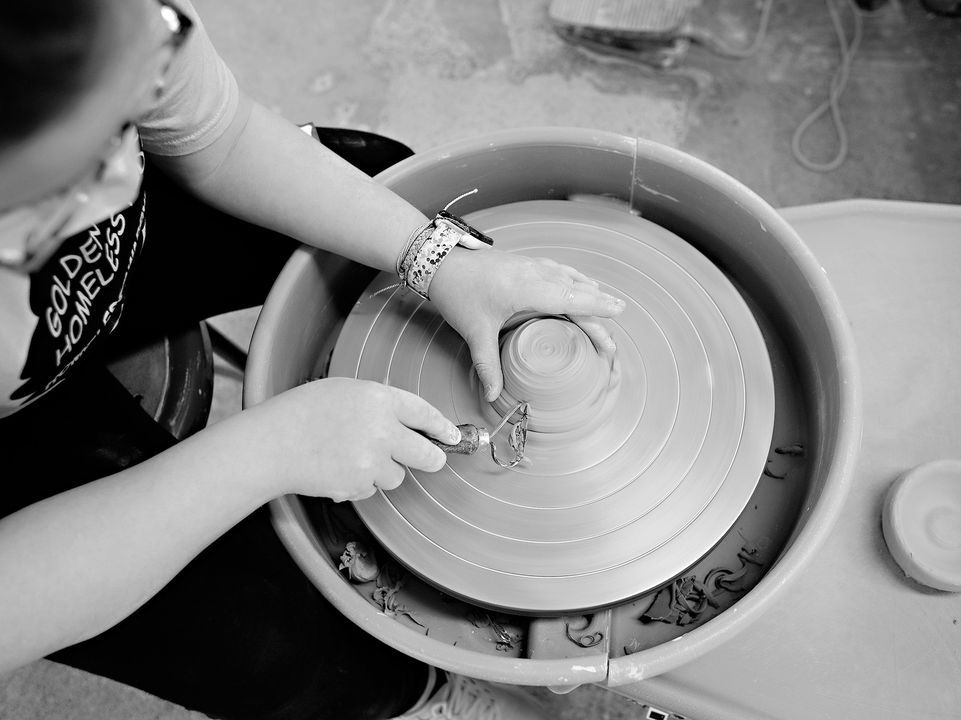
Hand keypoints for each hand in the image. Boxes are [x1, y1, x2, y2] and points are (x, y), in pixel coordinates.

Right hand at [244, 378, 459, 500]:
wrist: (272, 444)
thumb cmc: (303, 412)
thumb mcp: (345, 391)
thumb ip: (379, 403)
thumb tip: (406, 420)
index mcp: (379, 399)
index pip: (425, 414)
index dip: (443, 427)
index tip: (454, 436)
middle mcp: (381, 430)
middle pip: (428, 455)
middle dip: (434, 459)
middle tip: (434, 459)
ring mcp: (371, 461)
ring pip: (398, 476)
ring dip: (386, 470)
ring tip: (355, 456)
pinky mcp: (359, 485)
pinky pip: (373, 488)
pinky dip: (362, 483)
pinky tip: (339, 468)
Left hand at [428, 247, 625, 400]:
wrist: (440, 261)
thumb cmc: (457, 291)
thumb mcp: (473, 332)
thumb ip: (487, 365)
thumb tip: (493, 395)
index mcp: (527, 288)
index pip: (571, 298)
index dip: (596, 306)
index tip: (618, 311)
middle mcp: (534, 273)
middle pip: (576, 291)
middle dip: (599, 308)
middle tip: (615, 330)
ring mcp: (531, 265)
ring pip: (570, 278)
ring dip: (590, 292)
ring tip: (608, 306)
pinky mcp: (525, 263)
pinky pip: (559, 271)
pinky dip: (575, 280)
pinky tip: (581, 285)